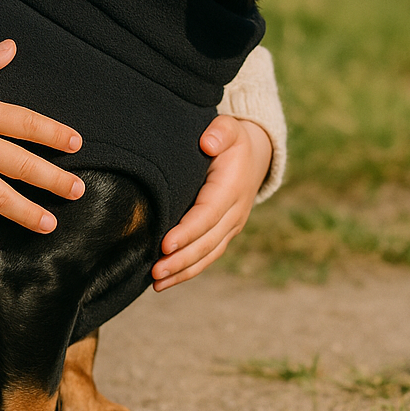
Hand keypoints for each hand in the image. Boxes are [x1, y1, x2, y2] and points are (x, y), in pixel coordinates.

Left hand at [151, 115, 271, 290]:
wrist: (254, 155)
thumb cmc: (232, 140)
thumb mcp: (229, 128)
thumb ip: (219, 132)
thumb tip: (207, 143)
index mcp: (231, 189)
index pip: (207, 215)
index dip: (187, 232)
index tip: (165, 244)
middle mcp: (234, 214)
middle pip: (206, 243)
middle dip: (181, 259)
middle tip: (155, 270)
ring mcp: (230, 227)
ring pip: (207, 255)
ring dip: (182, 271)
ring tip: (157, 282)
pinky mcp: (223, 234)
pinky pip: (206, 256)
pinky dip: (188, 270)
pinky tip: (166, 280)